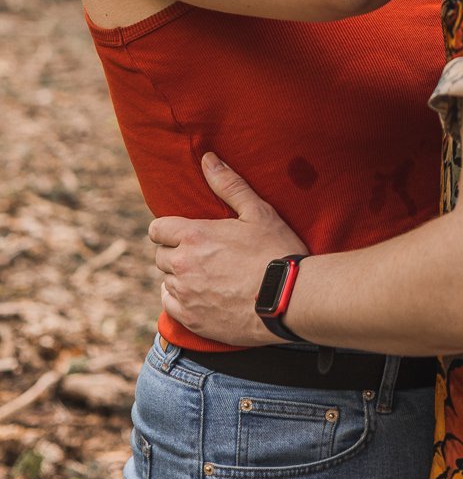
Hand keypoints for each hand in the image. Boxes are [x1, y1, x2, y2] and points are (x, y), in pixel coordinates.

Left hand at [149, 154, 307, 346]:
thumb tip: (208, 159)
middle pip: (160, 256)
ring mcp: (185, 294)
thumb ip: (229, 185)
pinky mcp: (191, 320)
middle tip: (201, 253)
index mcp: (194, 235)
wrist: (288, 298)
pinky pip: (170, 306)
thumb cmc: (275, 250)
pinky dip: (180, 300)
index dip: (168, 229)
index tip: (182, 232)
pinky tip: (201, 295)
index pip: (157, 229)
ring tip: (206, 274)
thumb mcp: (257, 212)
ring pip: (166, 281)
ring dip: (179, 276)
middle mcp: (182, 265)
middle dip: (176, 252)